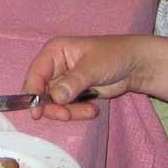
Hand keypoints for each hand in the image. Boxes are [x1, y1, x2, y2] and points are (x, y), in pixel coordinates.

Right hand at [22, 34, 142, 120]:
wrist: (135, 66)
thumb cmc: (113, 56)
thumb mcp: (93, 67)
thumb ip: (73, 82)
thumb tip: (55, 98)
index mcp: (54, 52)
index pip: (35, 73)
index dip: (33, 92)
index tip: (36, 111)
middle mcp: (55, 67)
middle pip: (42, 92)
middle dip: (53, 106)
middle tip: (66, 115)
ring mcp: (63, 81)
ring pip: (54, 103)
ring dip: (68, 111)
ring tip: (89, 111)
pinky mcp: (73, 94)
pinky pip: (67, 108)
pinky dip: (77, 112)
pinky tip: (92, 109)